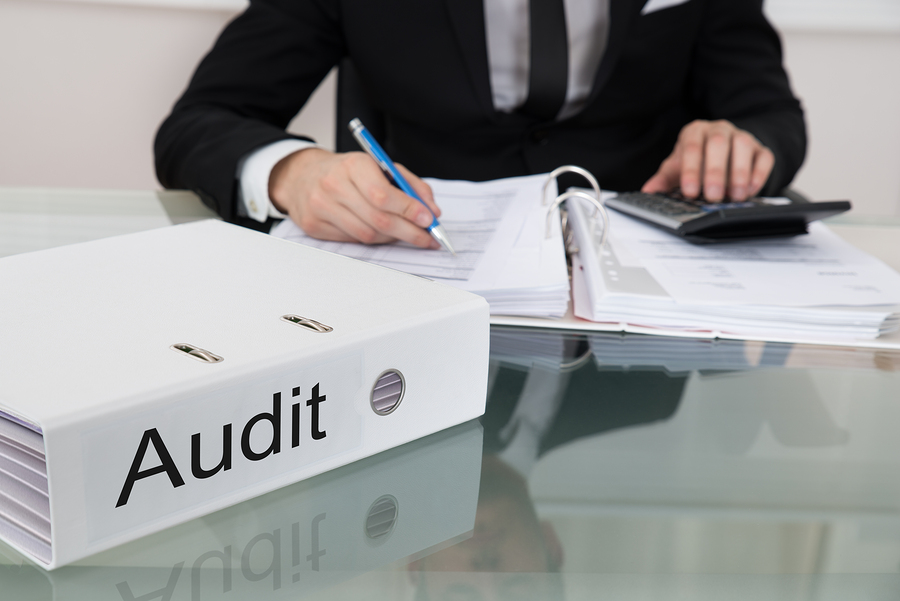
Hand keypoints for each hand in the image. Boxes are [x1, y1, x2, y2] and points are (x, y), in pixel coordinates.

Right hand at [269, 148, 440, 247]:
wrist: (302, 176)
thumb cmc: (347, 172)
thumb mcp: (379, 166)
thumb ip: (409, 185)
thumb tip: (431, 210)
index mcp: (353, 165)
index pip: (384, 195)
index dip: (409, 211)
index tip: (429, 220)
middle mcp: (334, 185)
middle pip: (378, 219)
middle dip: (409, 232)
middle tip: (427, 238)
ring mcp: (321, 207)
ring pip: (367, 234)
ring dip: (393, 238)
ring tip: (407, 234)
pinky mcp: (314, 226)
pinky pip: (354, 240)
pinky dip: (374, 239)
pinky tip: (382, 233)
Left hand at [642, 119, 774, 201]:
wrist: (724, 152)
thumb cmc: (697, 161)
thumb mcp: (677, 168)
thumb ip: (663, 179)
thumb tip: (648, 191)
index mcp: (694, 132)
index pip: (691, 147)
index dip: (691, 170)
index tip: (689, 192)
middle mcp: (719, 130)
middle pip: (718, 144)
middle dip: (715, 172)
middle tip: (712, 197)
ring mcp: (742, 137)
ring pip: (743, 146)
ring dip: (739, 173)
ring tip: (735, 196)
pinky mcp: (760, 149)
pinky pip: (763, 157)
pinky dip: (759, 174)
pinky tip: (751, 190)